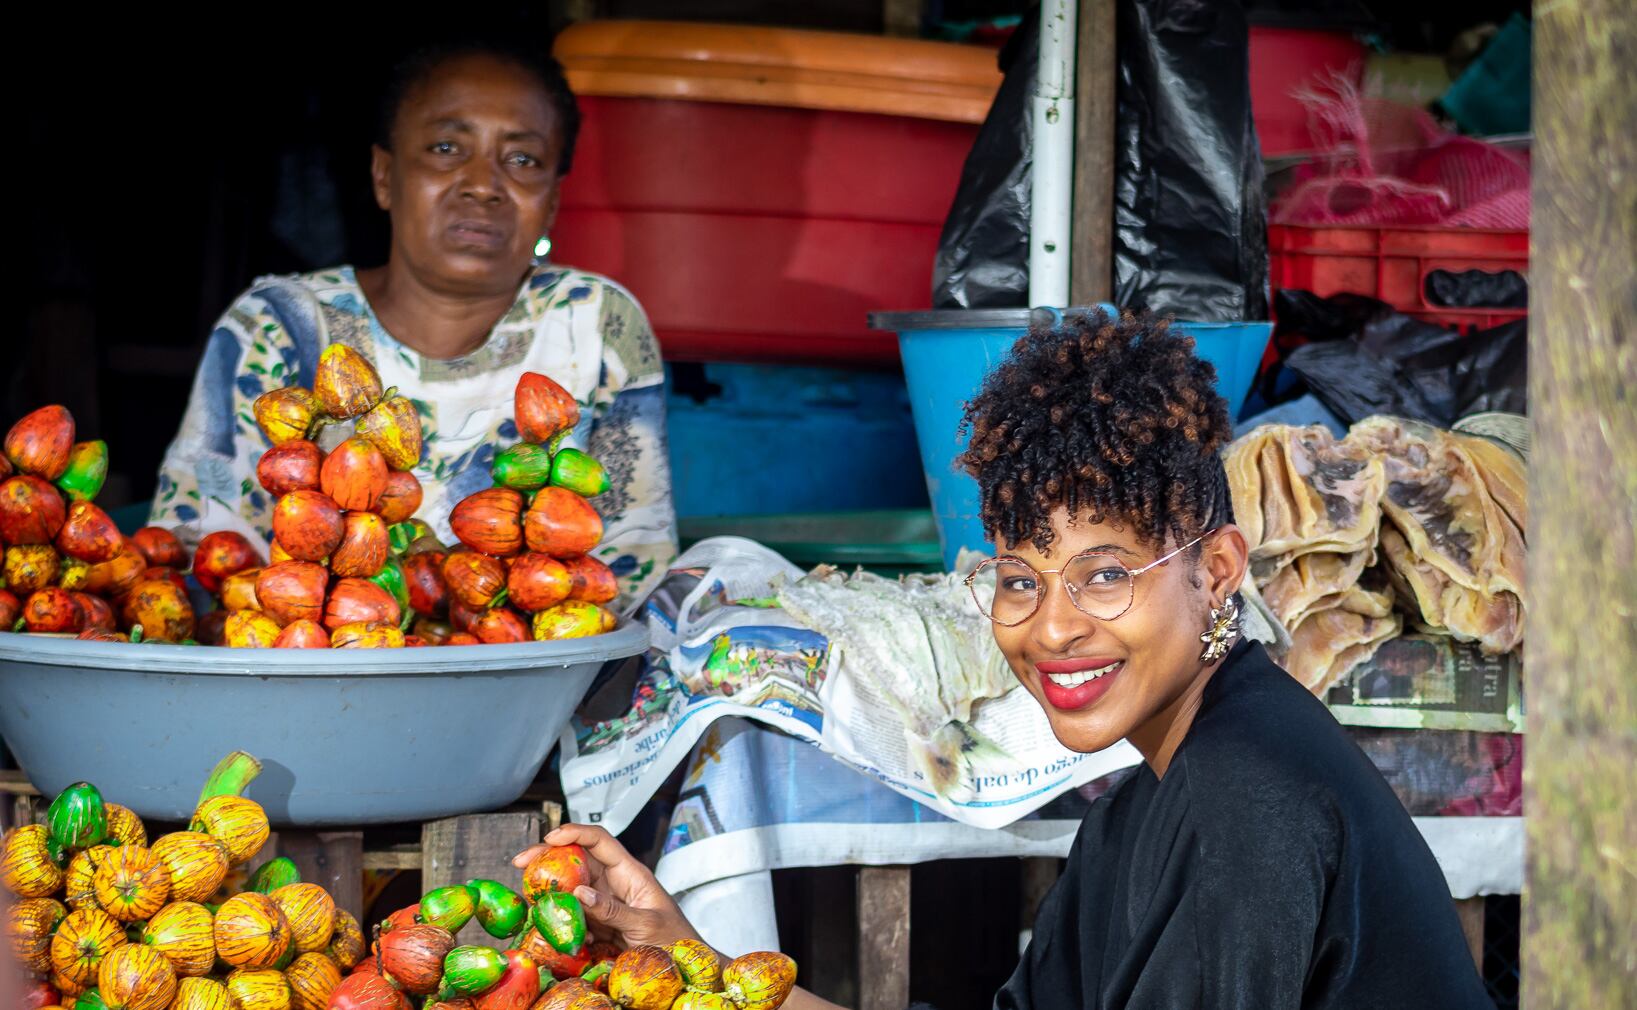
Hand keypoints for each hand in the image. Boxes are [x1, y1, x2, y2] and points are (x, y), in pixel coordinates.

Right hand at [513, 823, 702, 949]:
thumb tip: (579, 892)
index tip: (550, 838)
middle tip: (520, 863)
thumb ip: (613, 911)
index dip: (575, 833)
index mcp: (631, 873)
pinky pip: (575, 916)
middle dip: (549, 858)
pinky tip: (548, 926)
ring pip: (572, 888)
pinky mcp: (600, 924)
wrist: (686, 966)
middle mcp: (616, 883)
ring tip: (528, 894)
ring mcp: (607, 903)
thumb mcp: (646, 925)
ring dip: (550, 890)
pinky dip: (560, 919)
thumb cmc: (676, 941)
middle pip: (579, 861)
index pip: (601, 841)